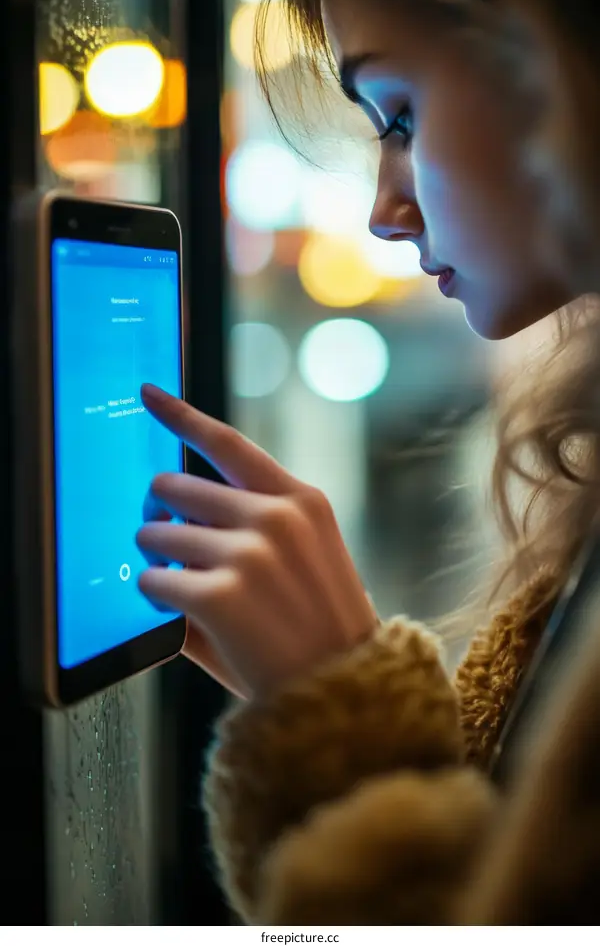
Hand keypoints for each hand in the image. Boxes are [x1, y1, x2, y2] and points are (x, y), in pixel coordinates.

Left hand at [136, 384, 376, 699]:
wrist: (346, 698)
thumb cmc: (318, 630)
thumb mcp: (307, 558)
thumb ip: (248, 523)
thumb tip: (173, 507)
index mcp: (302, 501)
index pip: (228, 445)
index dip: (181, 415)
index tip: (147, 394)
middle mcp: (276, 517)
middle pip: (175, 487)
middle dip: (161, 514)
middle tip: (165, 543)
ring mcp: (248, 555)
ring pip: (156, 536)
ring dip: (156, 561)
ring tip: (184, 590)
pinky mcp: (219, 596)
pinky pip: (150, 582)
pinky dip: (153, 598)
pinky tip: (180, 615)